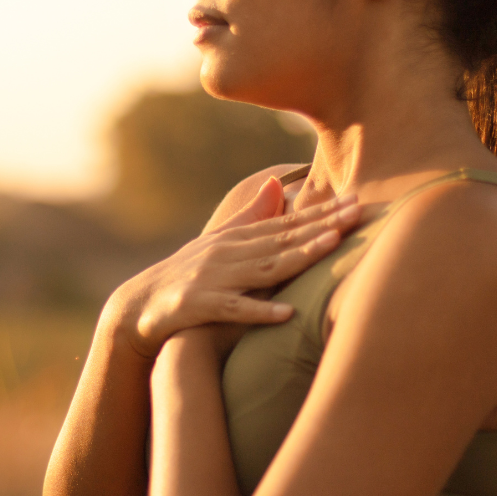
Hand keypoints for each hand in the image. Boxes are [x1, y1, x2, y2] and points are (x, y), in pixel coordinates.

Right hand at [114, 177, 360, 359]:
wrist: (138, 306)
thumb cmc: (186, 275)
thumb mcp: (219, 243)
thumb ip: (251, 216)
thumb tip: (278, 182)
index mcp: (237, 238)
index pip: (287, 223)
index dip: (322, 212)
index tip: (356, 201)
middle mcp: (228, 253)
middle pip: (283, 239)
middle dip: (322, 225)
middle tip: (358, 213)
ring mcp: (214, 278)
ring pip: (264, 267)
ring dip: (299, 256)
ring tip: (332, 246)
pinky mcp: (199, 306)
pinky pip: (234, 309)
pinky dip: (259, 311)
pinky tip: (286, 313)